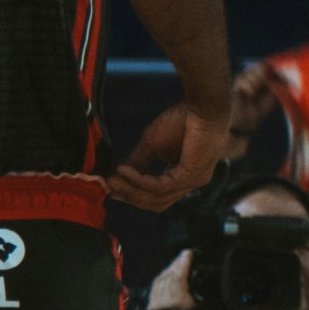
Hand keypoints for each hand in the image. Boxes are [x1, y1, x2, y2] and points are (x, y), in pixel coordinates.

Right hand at [112, 100, 229, 211]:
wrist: (201, 107)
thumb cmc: (182, 120)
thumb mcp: (152, 145)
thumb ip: (137, 162)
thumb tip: (116, 175)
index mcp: (183, 176)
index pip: (157, 196)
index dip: (132, 194)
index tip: (110, 187)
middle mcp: (190, 183)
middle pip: (156, 202)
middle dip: (129, 197)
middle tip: (107, 188)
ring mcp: (193, 181)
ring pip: (156, 197)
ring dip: (130, 190)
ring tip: (112, 179)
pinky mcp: (191, 176)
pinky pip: (159, 186)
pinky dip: (138, 180)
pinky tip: (124, 171)